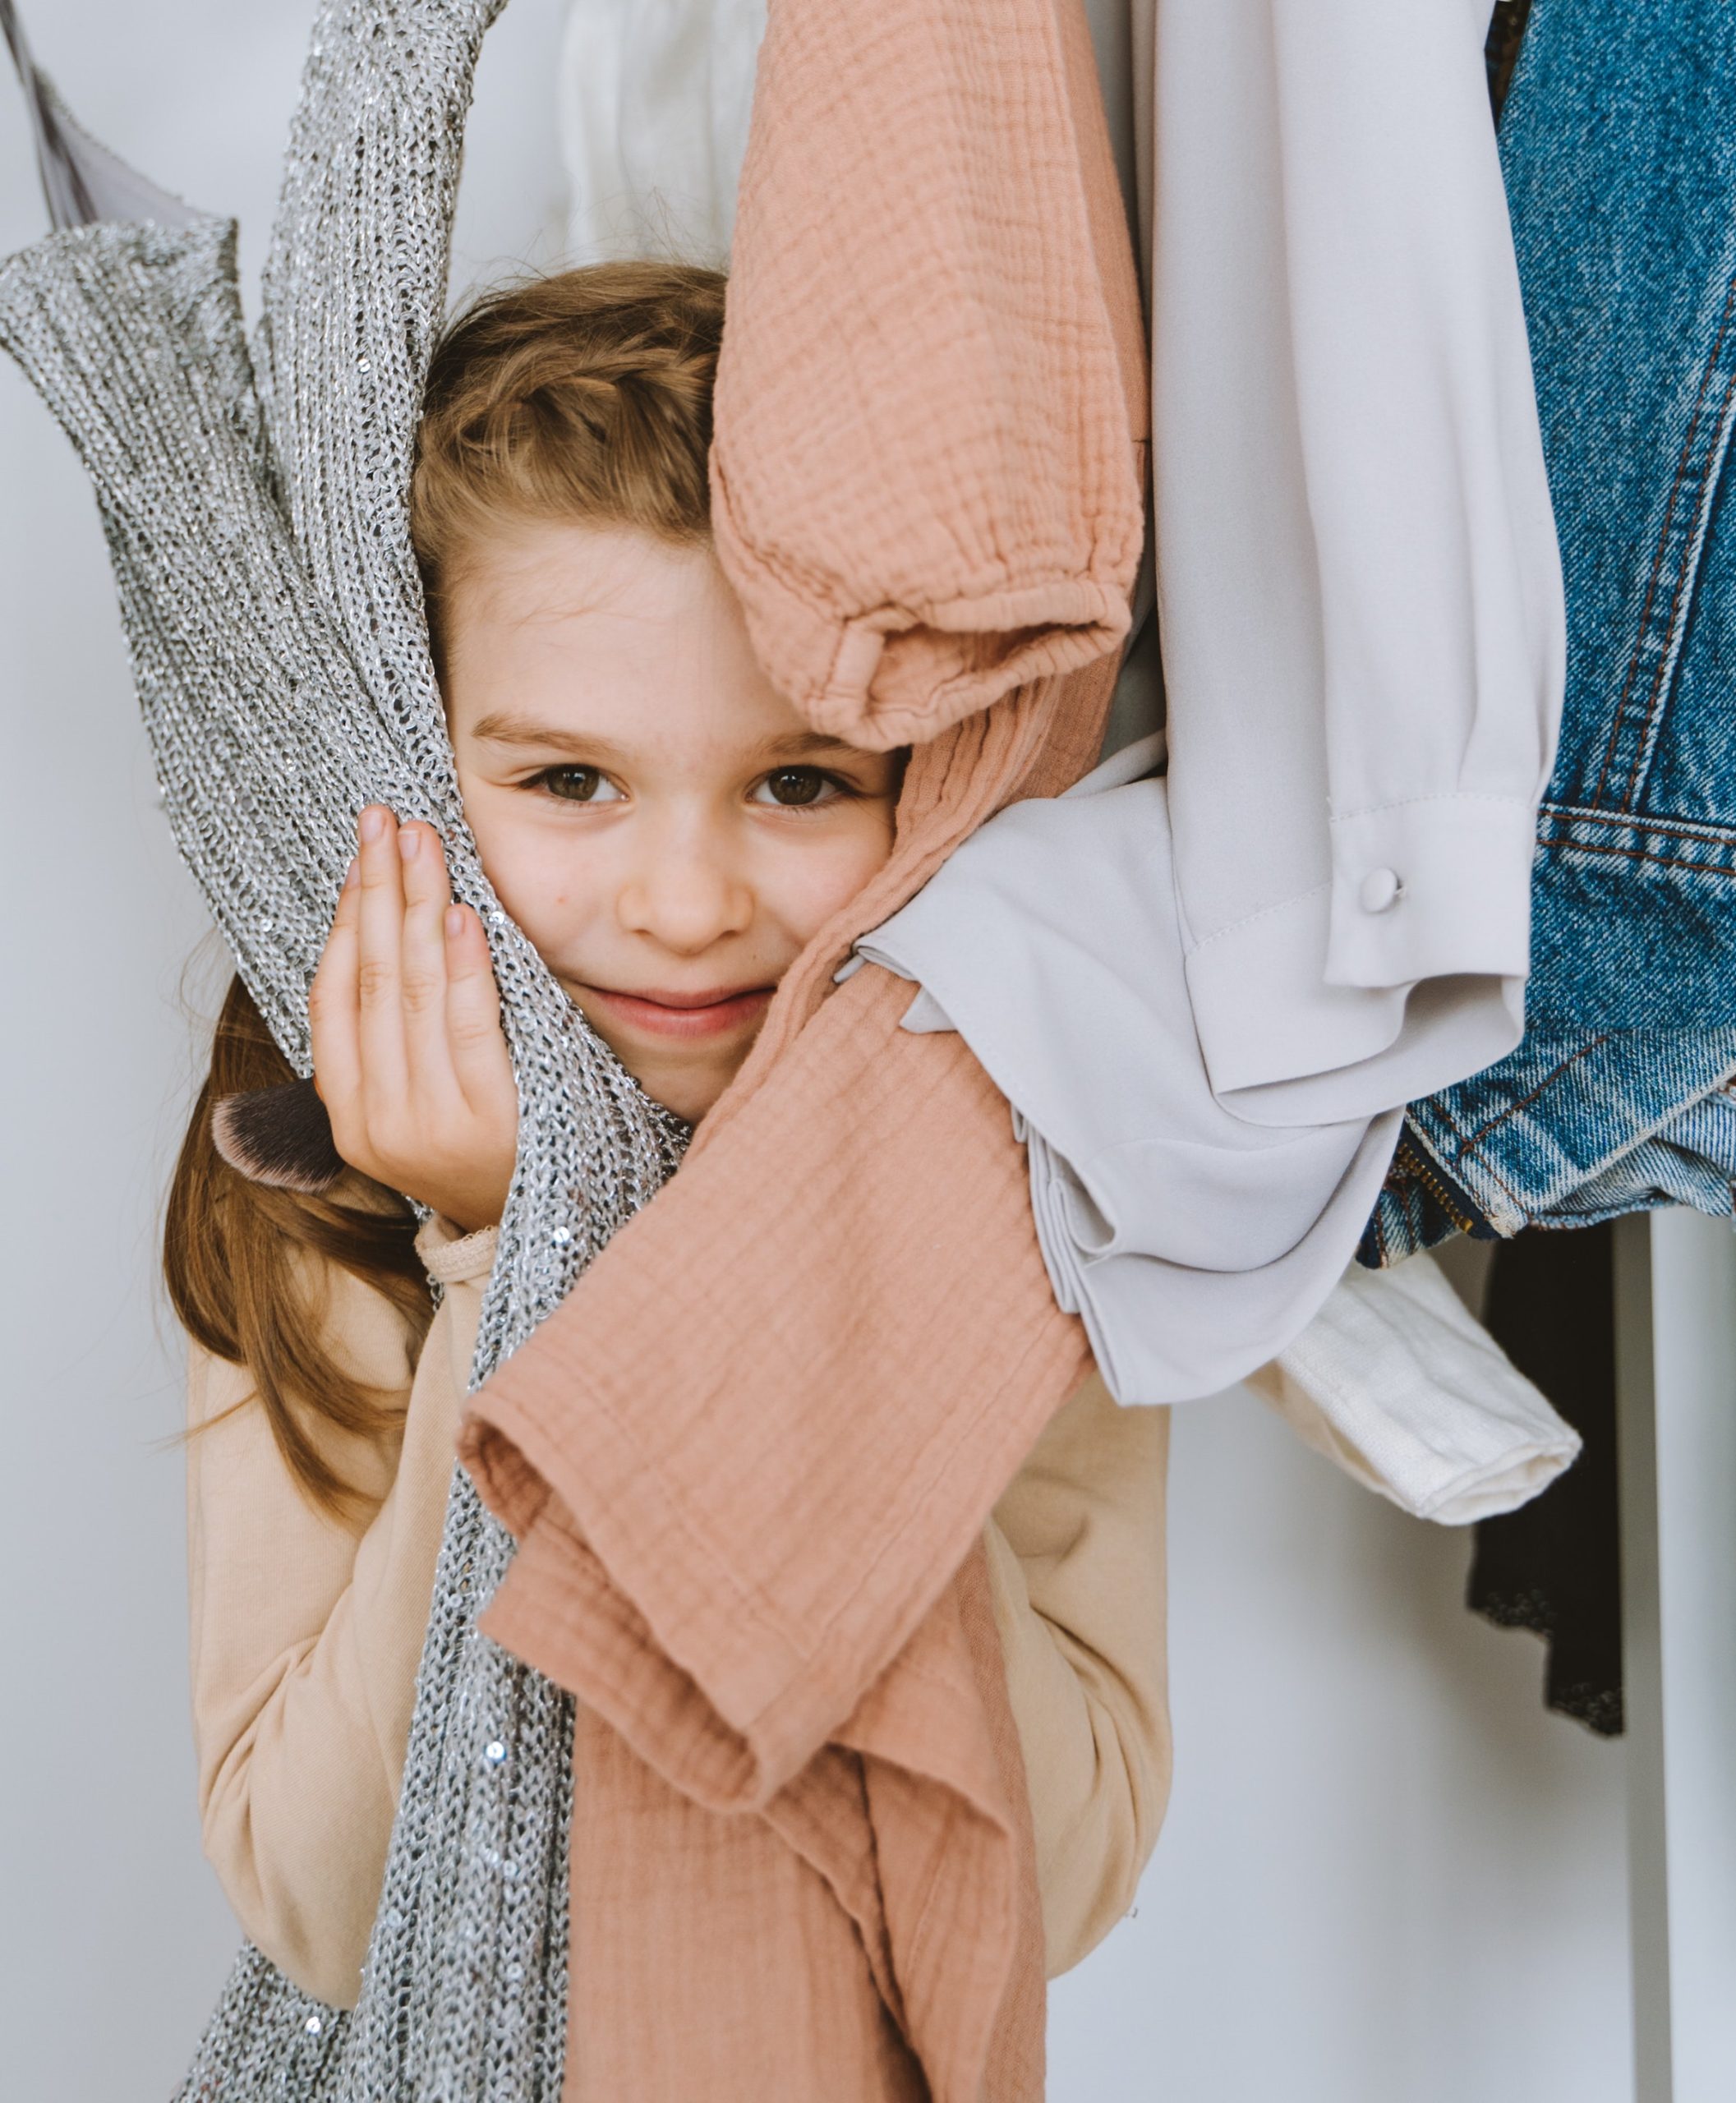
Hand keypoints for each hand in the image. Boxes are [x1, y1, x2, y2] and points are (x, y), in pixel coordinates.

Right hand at [309, 805, 517, 1230]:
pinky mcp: (488, 1121)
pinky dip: (463, 967)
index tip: (360, 856)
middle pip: (371, 978)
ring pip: (412, 993)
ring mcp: (428, 1121)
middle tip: (387, 822)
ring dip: (416, 909)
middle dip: (377, 891)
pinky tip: (460, 915)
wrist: (530, 1228)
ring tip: (422, 846)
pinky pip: (469, 1027)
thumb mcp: (416, 1106)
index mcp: (347, 1109)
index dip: (344, 918)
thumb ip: (392, 1039)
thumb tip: (381, 928)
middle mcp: (376, 1116)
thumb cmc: (477, 1152)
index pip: (331, 995)